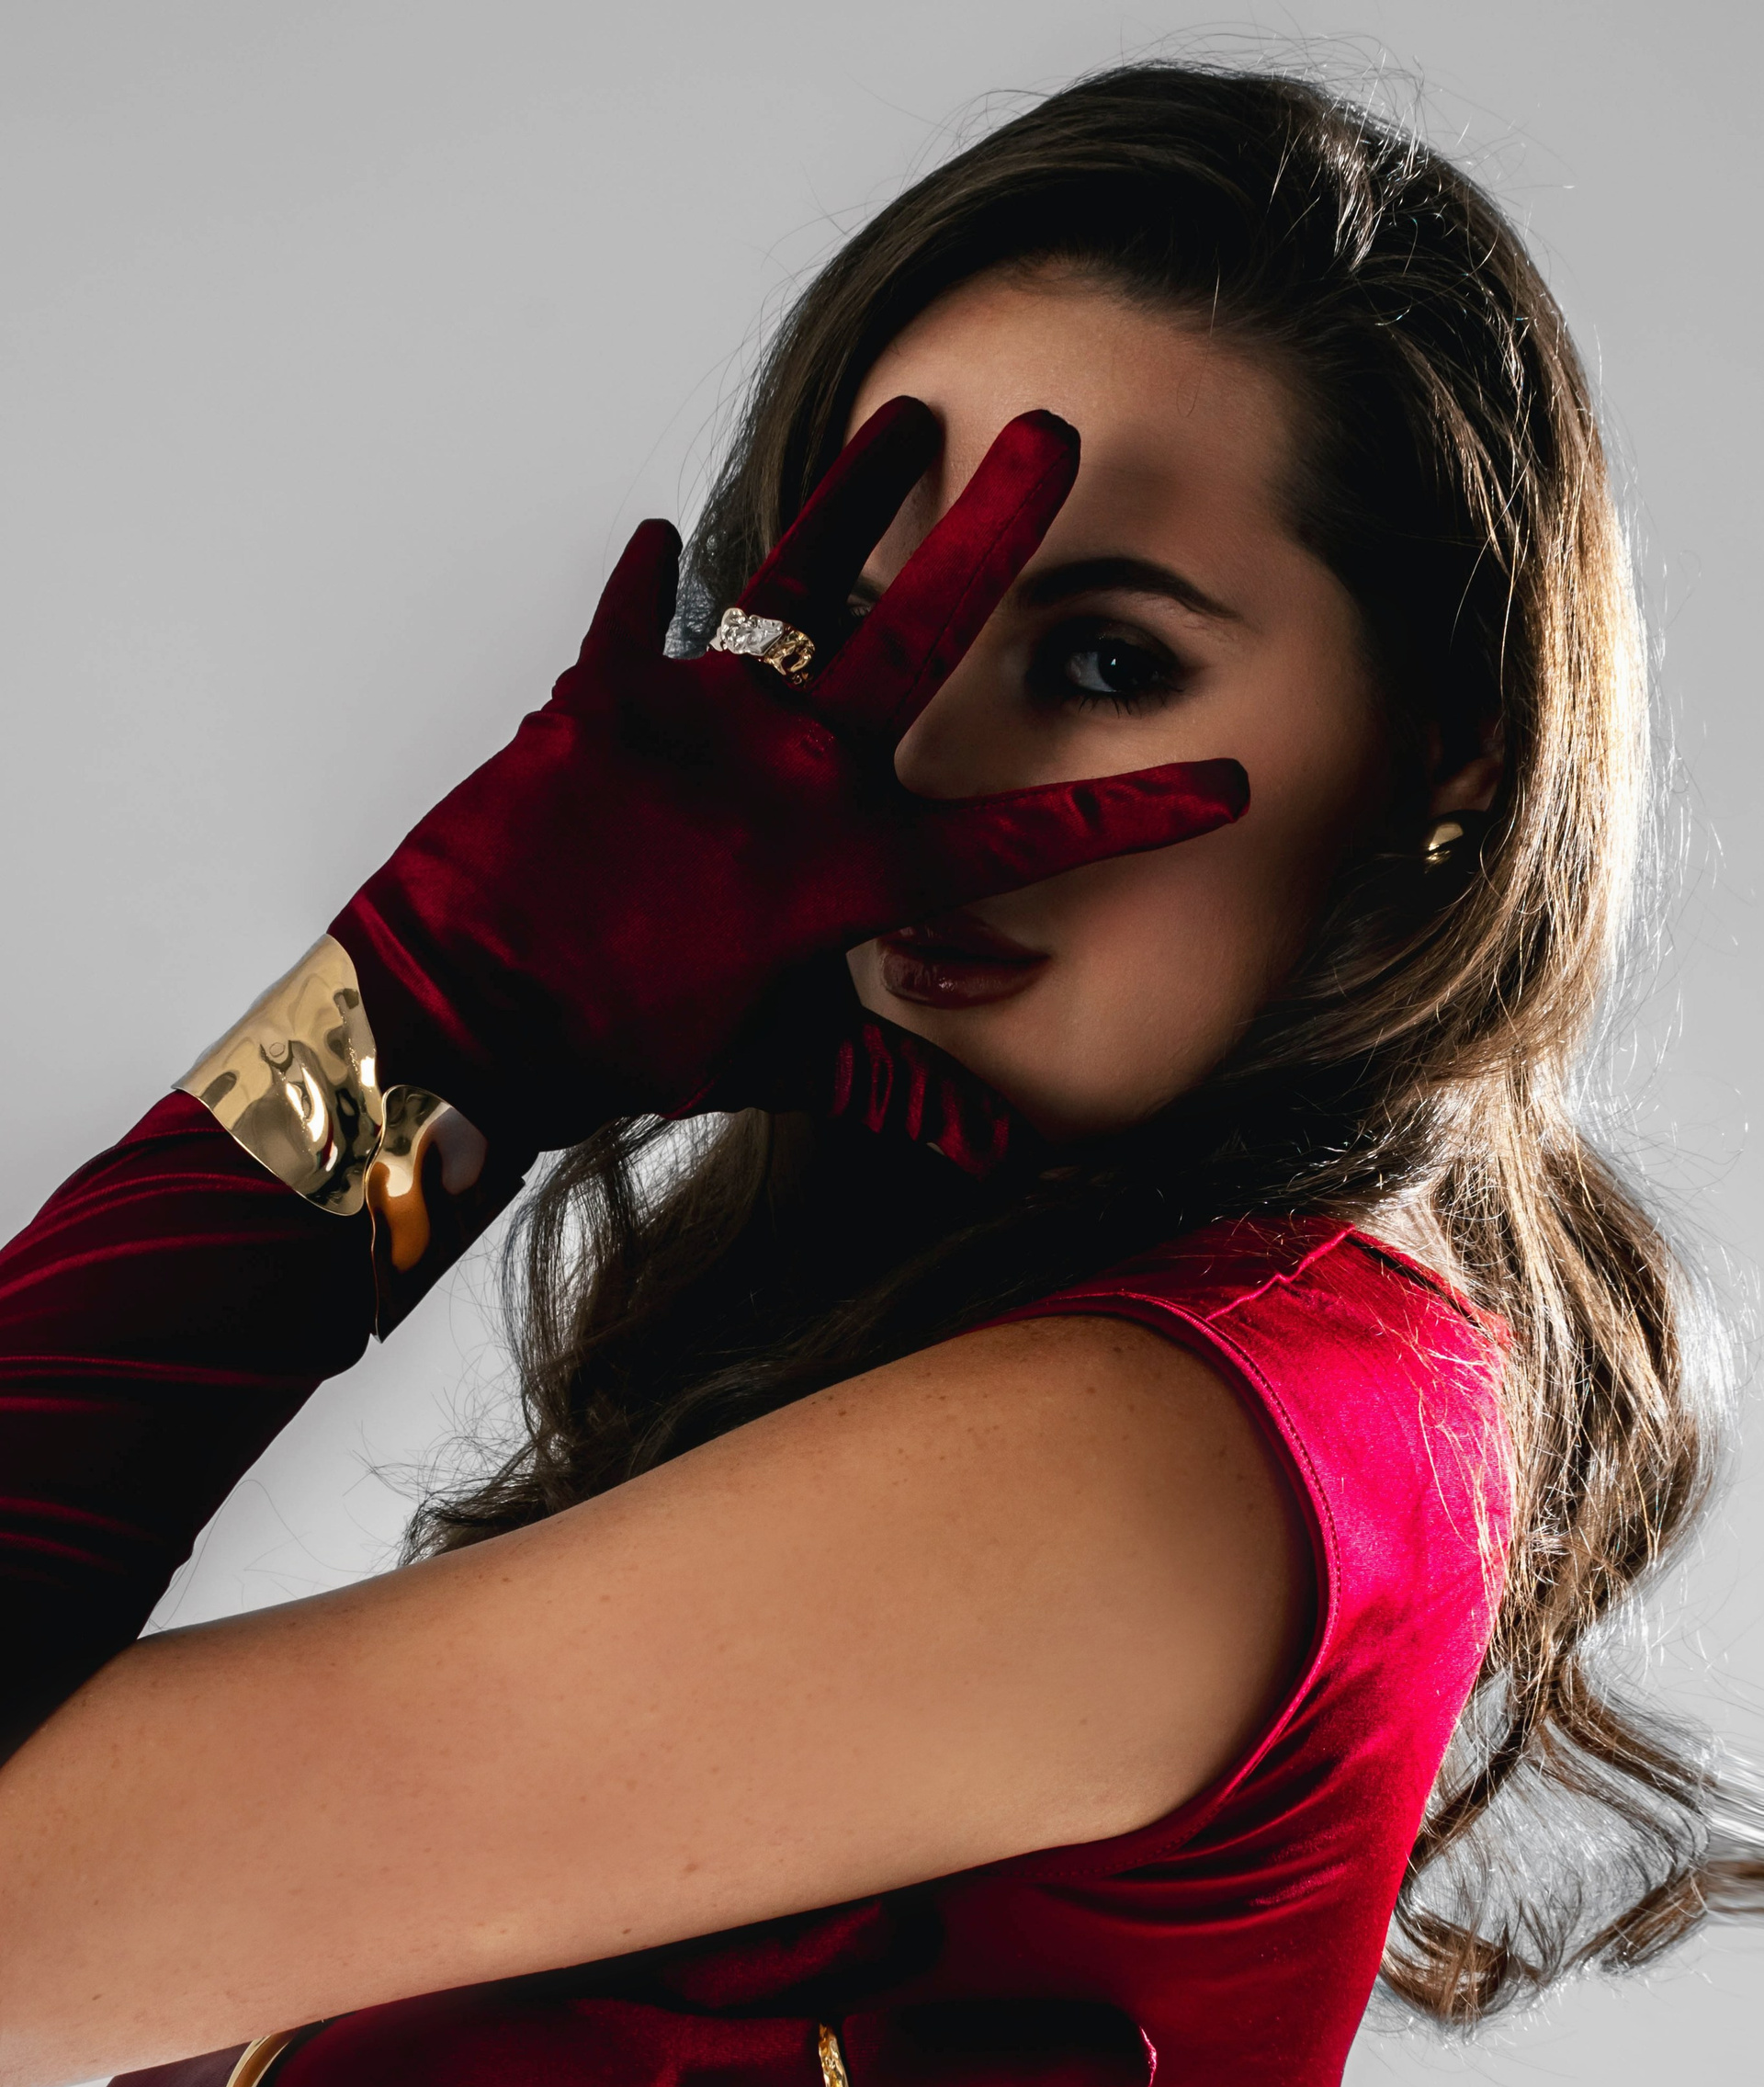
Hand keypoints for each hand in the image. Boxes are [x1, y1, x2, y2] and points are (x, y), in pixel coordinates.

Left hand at [329, 396, 1246, 1148]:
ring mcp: (696, 719)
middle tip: (1053, 435)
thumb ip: (892, 1090)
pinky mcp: (600, 699)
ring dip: (853, 497)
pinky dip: (644, 588)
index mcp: (849, 868)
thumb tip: (1003, 1156)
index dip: (1135, 817)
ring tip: (904, 422)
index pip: (1023, 840)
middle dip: (996, 529)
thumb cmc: (621, 1051)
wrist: (462, 1017)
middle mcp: (793, 770)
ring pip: (795, 583)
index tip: (1229, 783)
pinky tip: (658, 539)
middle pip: (921, 628)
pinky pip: (633, 622)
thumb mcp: (771, 1068)